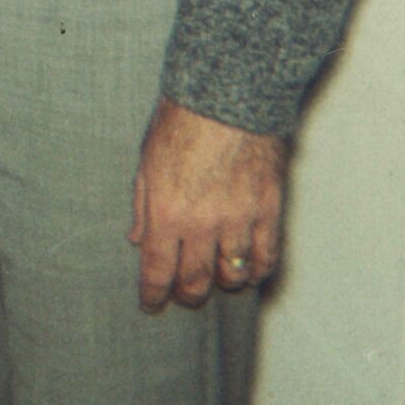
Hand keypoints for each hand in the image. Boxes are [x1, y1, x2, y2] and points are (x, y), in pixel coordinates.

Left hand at [130, 97, 286, 310]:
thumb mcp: (145, 163)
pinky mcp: (268, 211)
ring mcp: (238, 220)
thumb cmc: (179, 125)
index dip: (153, 293)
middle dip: (186, 295)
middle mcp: (202, 224)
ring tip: (216, 281)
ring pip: (232, 273)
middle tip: (183, 297)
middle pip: (196, 279)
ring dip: (222, 283)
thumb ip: (142, 206)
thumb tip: (136, 239)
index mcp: (166, 212)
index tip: (151, 304)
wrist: (226, 99)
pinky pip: (265, 256)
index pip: (157, 269)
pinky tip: (249, 272)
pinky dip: (257, 270)